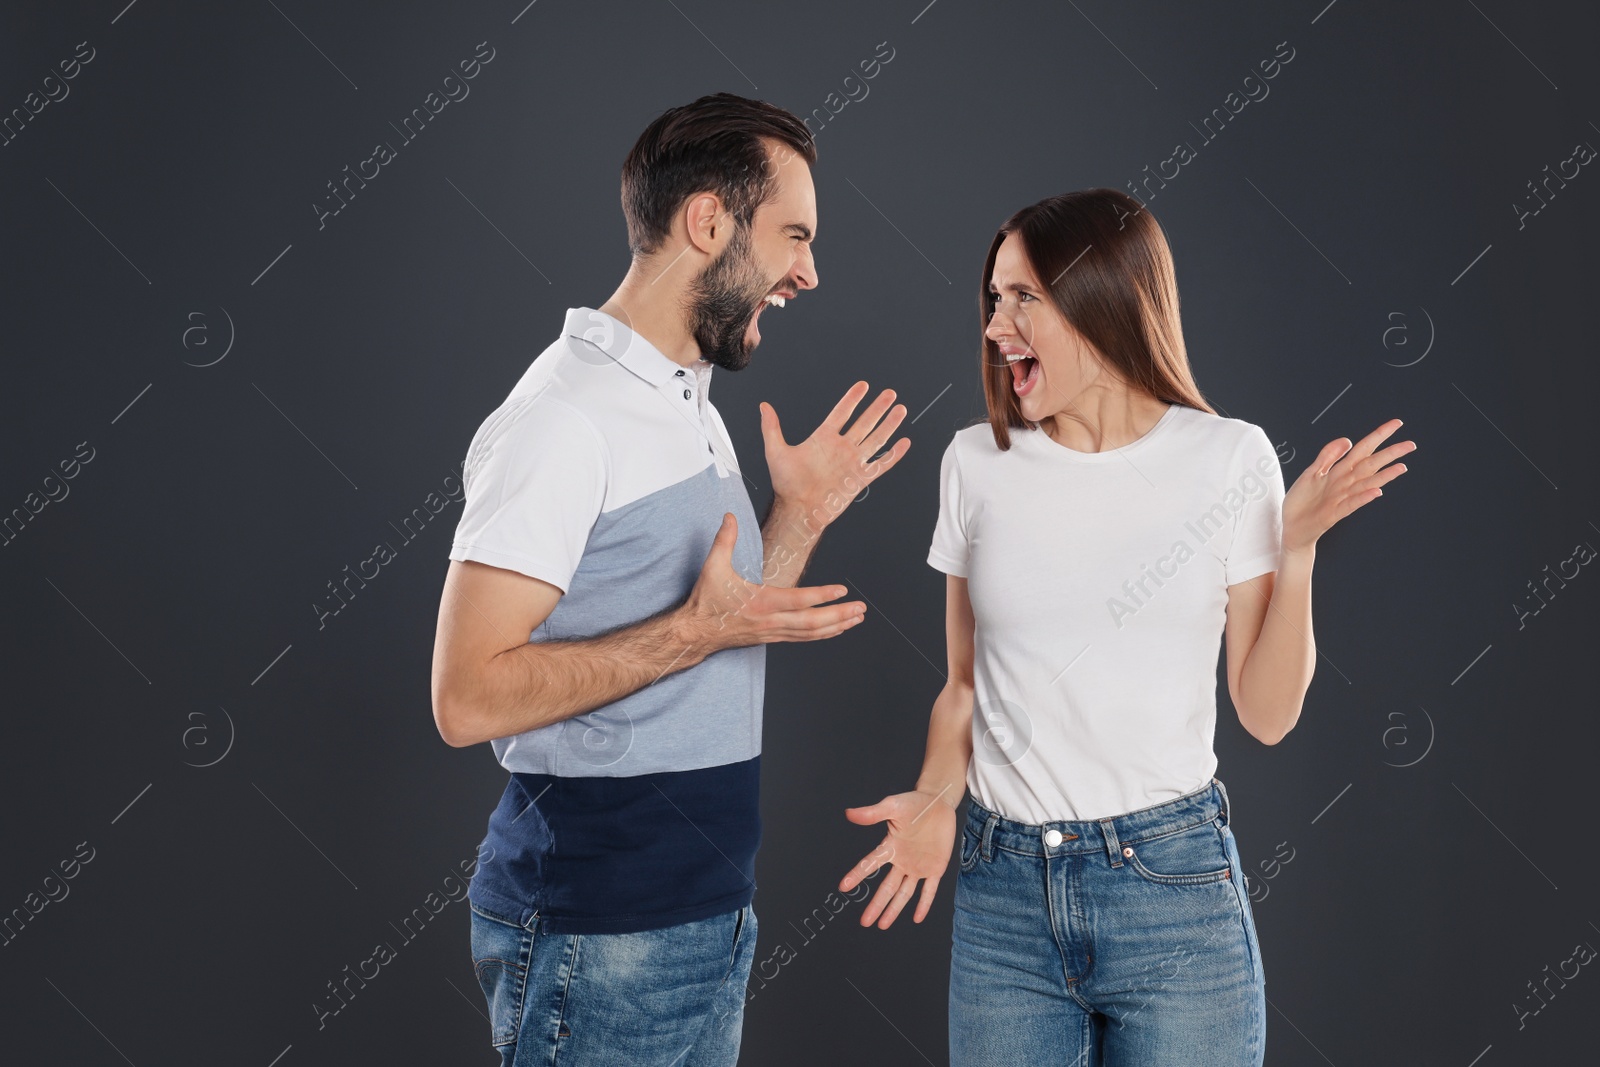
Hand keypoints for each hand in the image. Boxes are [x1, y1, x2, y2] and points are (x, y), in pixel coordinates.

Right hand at [676, 512, 864, 652]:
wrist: (696, 633)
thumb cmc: (706, 601)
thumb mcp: (713, 567)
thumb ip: (724, 540)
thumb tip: (730, 516)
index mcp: (760, 602)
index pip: (797, 600)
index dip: (821, 596)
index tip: (841, 590)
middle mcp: (770, 620)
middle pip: (812, 622)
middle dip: (839, 615)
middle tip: (860, 608)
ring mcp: (773, 632)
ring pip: (810, 633)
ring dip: (836, 626)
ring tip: (856, 618)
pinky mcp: (773, 637)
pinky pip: (803, 638)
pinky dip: (822, 634)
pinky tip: (836, 629)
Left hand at [760, 381, 910, 523]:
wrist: (797, 510)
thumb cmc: (786, 485)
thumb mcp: (776, 451)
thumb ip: (771, 428)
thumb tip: (764, 406)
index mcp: (823, 438)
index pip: (842, 412)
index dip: (852, 399)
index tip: (863, 386)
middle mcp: (840, 448)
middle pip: (864, 422)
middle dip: (878, 408)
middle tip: (889, 394)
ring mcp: (852, 462)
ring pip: (876, 439)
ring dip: (889, 425)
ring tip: (901, 409)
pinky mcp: (859, 479)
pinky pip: (880, 465)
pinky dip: (893, 455)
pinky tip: (904, 443)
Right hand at [839, 789, 958, 928]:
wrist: (938, 803)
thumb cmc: (914, 803)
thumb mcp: (893, 806)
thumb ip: (873, 813)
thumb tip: (849, 813)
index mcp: (890, 847)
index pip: (870, 864)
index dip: (857, 875)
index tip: (843, 887)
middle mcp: (901, 861)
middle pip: (886, 887)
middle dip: (876, 905)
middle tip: (864, 922)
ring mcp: (918, 866)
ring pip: (904, 893)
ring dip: (894, 909)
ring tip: (882, 925)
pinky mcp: (935, 868)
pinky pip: (929, 890)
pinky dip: (924, 904)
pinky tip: (918, 917)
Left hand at [1282, 418, 1414, 552]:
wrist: (1292, 527)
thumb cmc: (1302, 501)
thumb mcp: (1312, 472)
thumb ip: (1328, 456)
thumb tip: (1347, 439)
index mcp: (1339, 471)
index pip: (1363, 449)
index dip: (1378, 436)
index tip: (1396, 424)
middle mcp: (1345, 483)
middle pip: (1370, 464)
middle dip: (1390, 454)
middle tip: (1411, 445)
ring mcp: (1342, 498)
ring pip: (1366, 484)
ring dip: (1384, 476)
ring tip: (1401, 467)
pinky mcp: (1334, 513)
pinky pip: (1351, 504)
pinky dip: (1363, 498)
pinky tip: (1376, 492)